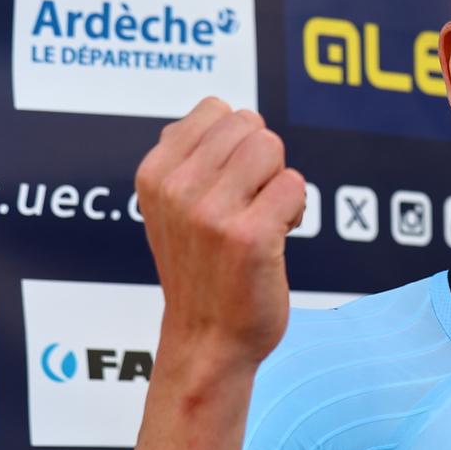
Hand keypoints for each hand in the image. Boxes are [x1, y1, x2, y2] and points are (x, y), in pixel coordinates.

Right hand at [135, 98, 305, 367]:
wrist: (208, 340)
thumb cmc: (201, 270)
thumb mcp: (171, 206)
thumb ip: (188, 156)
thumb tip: (221, 110)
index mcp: (155, 174)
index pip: (217, 109)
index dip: (237, 142)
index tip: (228, 183)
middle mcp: (176, 189)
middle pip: (250, 125)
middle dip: (262, 160)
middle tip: (250, 203)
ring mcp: (210, 213)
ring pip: (272, 148)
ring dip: (279, 182)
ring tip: (263, 218)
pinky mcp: (248, 236)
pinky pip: (295, 185)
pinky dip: (296, 210)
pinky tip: (276, 238)